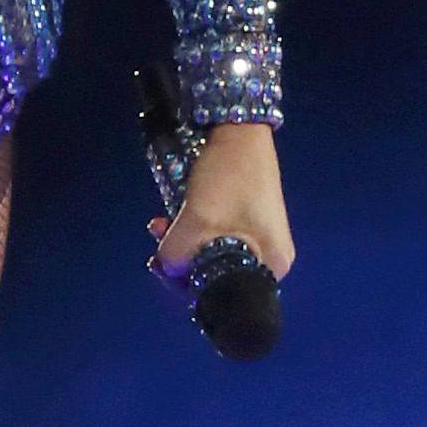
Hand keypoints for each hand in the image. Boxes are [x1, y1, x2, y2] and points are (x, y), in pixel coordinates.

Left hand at [147, 121, 294, 286]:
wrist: (238, 131)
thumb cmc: (228, 177)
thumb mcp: (197, 221)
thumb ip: (176, 255)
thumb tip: (165, 269)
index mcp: (271, 266)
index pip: (225, 295)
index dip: (188, 287)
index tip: (163, 271)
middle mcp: (269, 259)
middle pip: (216, 277)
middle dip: (181, 263)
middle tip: (155, 251)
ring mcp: (258, 239)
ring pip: (210, 256)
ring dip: (180, 245)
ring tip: (158, 227)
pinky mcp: (245, 222)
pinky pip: (213, 238)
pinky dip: (190, 232)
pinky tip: (168, 218)